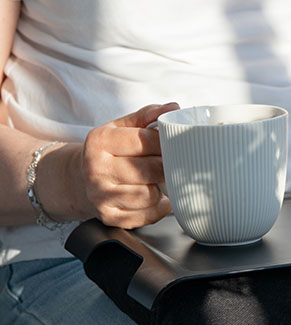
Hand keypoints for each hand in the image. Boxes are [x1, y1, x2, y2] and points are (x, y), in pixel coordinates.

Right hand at [76, 102, 178, 228]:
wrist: (79, 178)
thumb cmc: (109, 150)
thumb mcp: (121, 127)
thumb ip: (149, 115)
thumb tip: (174, 108)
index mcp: (100, 141)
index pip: (146, 140)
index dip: (168, 142)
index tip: (177, 143)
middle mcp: (96, 169)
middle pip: (151, 169)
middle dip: (168, 166)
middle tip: (174, 162)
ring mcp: (100, 196)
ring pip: (150, 195)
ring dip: (160, 188)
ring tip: (157, 180)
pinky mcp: (109, 216)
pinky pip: (146, 215)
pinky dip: (158, 207)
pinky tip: (154, 197)